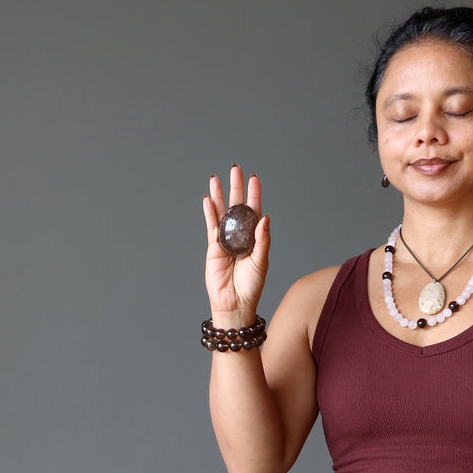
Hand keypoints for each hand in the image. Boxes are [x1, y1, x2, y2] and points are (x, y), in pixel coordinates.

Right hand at [203, 165, 269, 322]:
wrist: (235, 304)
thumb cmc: (251, 286)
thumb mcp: (261, 262)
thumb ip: (262, 239)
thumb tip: (265, 217)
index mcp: (255, 237)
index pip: (254, 211)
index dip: (253, 194)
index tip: (253, 178)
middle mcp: (240, 235)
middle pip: (237, 206)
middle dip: (236, 188)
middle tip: (235, 169)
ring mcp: (225, 240)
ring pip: (221, 213)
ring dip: (219, 196)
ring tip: (216, 178)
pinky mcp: (213, 247)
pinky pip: (211, 226)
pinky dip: (209, 212)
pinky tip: (207, 199)